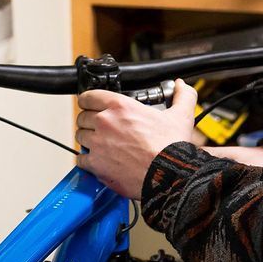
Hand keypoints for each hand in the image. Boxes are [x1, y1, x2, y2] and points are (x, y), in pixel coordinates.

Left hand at [75, 79, 198, 198]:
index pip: (89, 96)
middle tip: (101, 128)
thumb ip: (182, 96)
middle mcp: (105, 122)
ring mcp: (98, 143)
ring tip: (100, 144)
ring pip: (80, 136)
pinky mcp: (96, 164)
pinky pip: (81, 159)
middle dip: (90, 121)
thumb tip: (181, 86)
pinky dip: (87, 161)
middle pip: (83, 116)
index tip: (92, 105)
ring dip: (88, 139)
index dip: (90, 100)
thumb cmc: (171, 148)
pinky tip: (98, 161)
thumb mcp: (181, 116)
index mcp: (121, 107)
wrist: (168, 175)